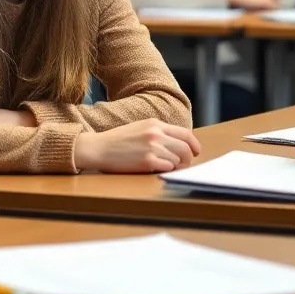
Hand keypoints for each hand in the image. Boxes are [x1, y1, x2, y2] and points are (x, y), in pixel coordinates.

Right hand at [73, 119, 201, 172]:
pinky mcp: (147, 161)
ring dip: (176, 166)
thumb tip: (177, 143)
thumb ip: (158, 132)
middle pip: (185, 148)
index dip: (194, 144)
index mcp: (155, 124)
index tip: (196, 152)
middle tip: (183, 164)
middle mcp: (156, 134)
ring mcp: (152, 147)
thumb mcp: (139, 128)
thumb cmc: (117, 140)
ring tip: (166, 166)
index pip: (185, 133)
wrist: (98, 148)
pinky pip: (168, 167)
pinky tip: (157, 169)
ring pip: (178, 159)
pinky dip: (166, 170)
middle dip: (188, 159)